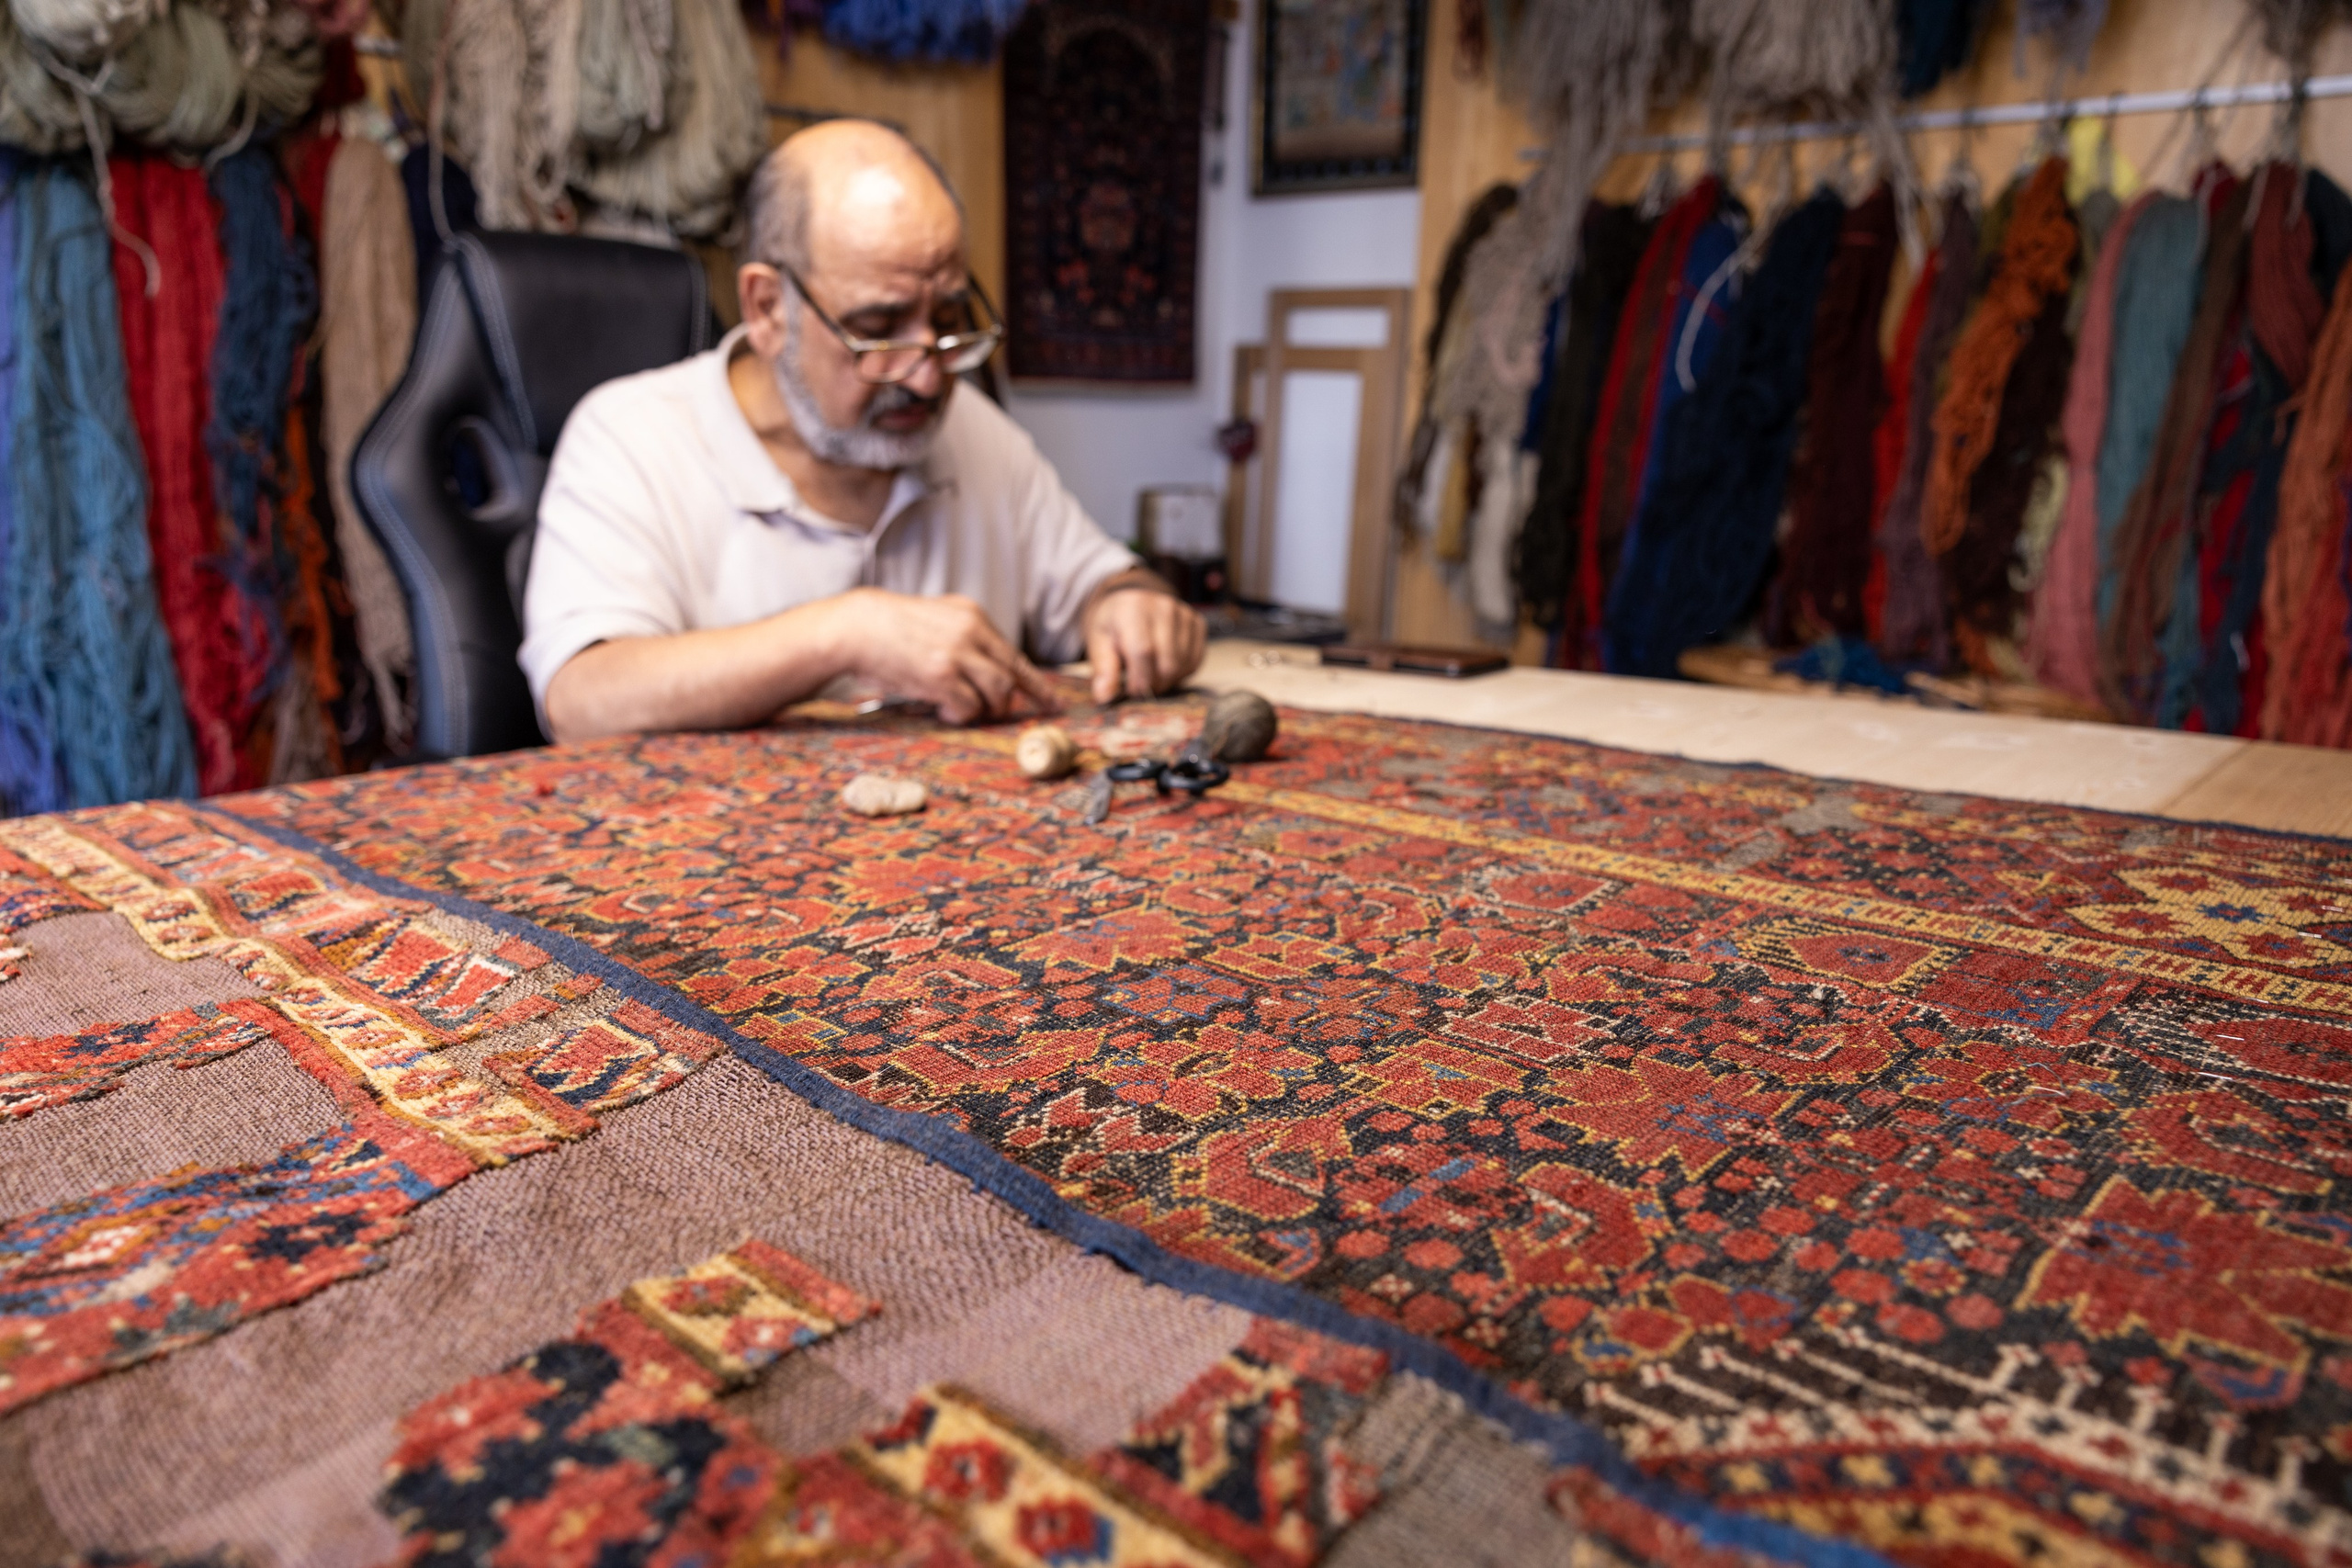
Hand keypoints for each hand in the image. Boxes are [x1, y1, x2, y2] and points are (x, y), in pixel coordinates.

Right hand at [831, 589, 1059, 724]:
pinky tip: (946, 711)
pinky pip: (969, 705)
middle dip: (1012, 702)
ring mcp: (957, 653)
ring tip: (967, 711)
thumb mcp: (938, 619)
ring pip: (998, 691)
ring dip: (987, 709)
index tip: (1052, 702)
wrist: (857, 626)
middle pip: (1012, 675)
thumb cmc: (893, 629)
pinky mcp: (940, 675)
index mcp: (973, 615)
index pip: (1014, 654)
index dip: (1036, 683)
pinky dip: (962, 714)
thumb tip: (993, 672)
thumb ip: (967, 637)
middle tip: (1001, 715)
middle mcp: (971, 631)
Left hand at [1085, 584, 1206, 703]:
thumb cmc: (1113, 625)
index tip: (1132, 691)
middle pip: (1167, 663)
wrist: (1131, 602)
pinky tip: (1164, 666)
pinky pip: (1195, 662)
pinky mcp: (1198, 623)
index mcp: (1133, 608)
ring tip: (1150, 673)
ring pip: (1182, 666)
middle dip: (1154, 684)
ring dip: (1166, 680)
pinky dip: (1180, 673)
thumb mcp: (1098, 642)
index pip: (1144, 652)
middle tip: (1141, 685)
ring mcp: (1184, 614)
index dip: (1139, 679)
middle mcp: (1163, 607)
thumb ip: (1103, 669)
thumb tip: (1105, 697)